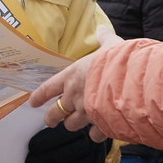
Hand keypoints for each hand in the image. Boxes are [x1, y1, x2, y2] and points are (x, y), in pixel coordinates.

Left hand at [25, 123, 109, 162]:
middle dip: (44, 160)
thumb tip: (31, 138)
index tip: (30, 148)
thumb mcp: (65, 124)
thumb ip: (53, 127)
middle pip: (66, 154)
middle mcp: (91, 143)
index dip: (44, 143)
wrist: (96, 141)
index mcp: (82, 127)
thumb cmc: (73, 132)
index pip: (61, 136)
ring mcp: (95, 159)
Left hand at [29, 25, 121, 140]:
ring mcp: (85, 112)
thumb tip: (102, 29)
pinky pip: (94, 134)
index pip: (49, 88)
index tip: (32, 103)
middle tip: (50, 121)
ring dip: (73, 124)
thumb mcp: (111, 45)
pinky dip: (96, 133)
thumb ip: (105, 39)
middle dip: (51, 118)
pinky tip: (99, 131)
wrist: (130, 83)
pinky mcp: (100, 124)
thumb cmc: (117, 62)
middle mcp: (74, 96)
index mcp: (72, 76)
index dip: (39, 96)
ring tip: (76, 124)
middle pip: (55, 112)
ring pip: (72, 125)